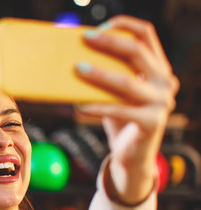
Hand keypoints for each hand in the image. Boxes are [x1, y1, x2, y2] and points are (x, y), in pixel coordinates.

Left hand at [75, 15, 178, 203]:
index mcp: (158, 68)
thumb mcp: (114, 93)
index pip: (146, 35)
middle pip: (137, 53)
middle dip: (109, 43)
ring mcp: (162, 102)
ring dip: (100, 74)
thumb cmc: (120, 119)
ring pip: (128, 82)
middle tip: (84, 39)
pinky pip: (121, 111)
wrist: (132, 156)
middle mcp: (165, 81)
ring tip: (77, 69)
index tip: (98, 27)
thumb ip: (106, 74)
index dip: (124, 26)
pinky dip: (98, 107)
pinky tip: (79, 106)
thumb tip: (71, 58)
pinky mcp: (152, 122)